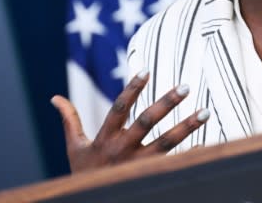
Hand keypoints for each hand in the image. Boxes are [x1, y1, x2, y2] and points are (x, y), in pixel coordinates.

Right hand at [51, 69, 209, 172]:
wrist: (88, 200)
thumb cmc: (84, 173)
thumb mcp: (74, 148)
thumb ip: (70, 121)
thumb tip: (55, 98)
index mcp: (104, 139)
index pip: (119, 108)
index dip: (132, 89)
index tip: (146, 70)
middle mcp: (122, 150)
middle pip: (146, 123)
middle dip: (166, 104)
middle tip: (185, 86)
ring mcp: (137, 164)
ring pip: (166, 143)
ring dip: (187, 127)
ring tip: (206, 112)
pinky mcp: (149, 176)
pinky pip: (174, 164)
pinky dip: (190, 155)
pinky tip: (206, 144)